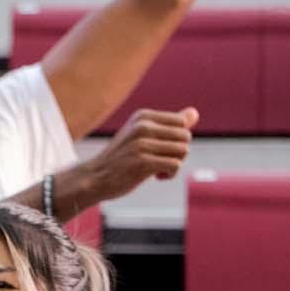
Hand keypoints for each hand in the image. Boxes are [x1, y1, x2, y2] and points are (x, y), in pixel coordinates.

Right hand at [78, 107, 198, 202]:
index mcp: (143, 116)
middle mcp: (142, 126)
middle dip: (178, 152)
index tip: (161, 148)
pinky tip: (157, 177)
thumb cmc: (121, 158)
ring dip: (175, 164)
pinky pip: (175, 165)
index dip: (177, 138)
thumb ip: (169, 125)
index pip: (182, 122)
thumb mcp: (143, 135)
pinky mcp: (142, 162)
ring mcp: (142, 144)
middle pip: (185, 136)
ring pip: (183, 151)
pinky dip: (170, 174)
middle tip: (161, 161)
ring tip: (158, 170)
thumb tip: (195, 113)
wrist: (94, 178)